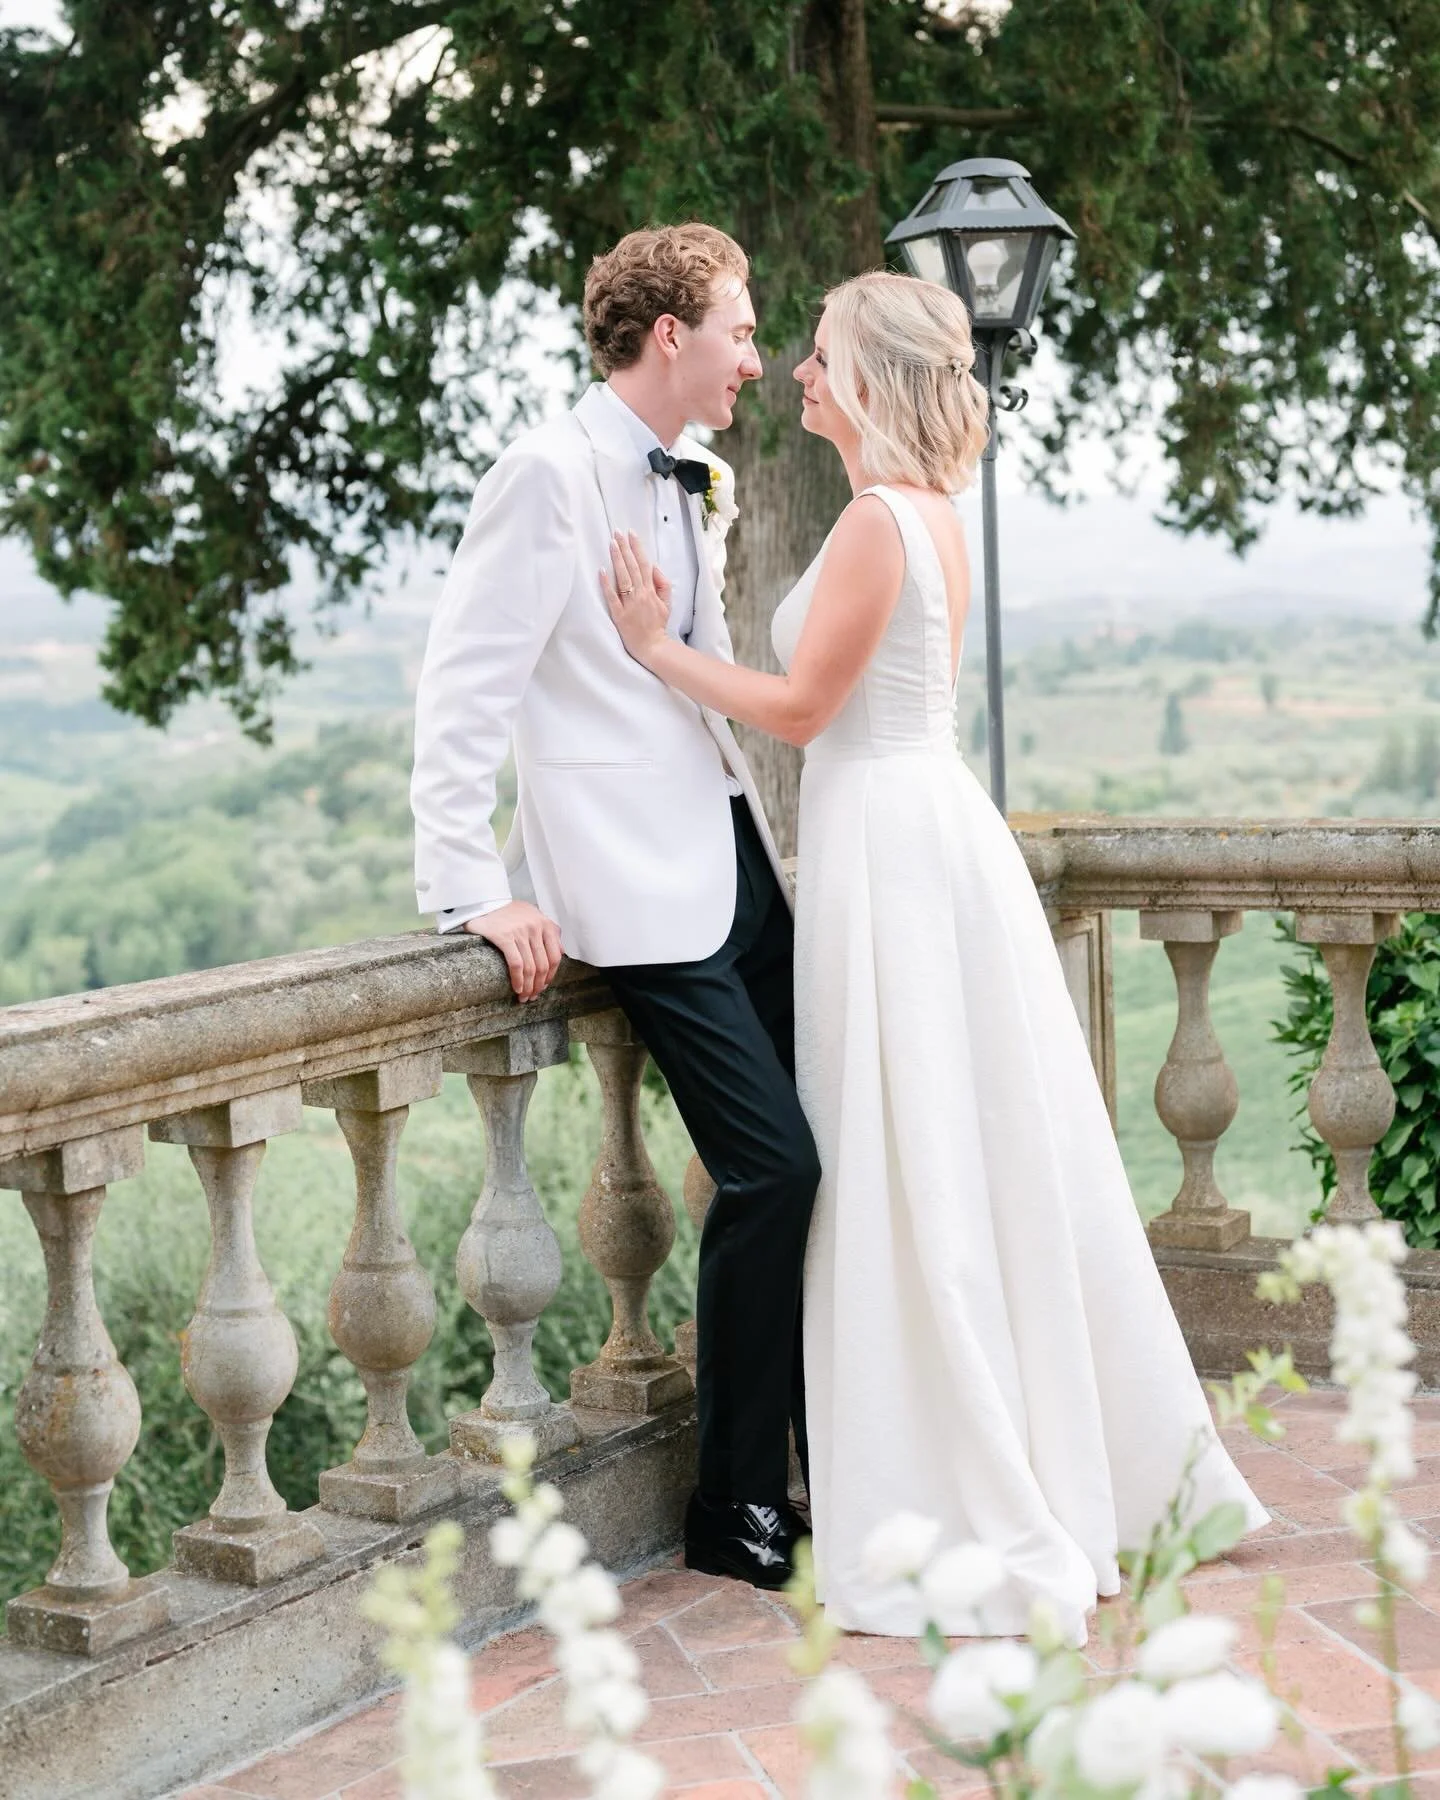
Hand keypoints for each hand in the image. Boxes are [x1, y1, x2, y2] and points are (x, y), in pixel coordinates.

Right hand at [464, 900, 563, 1000]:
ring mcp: (520, 932)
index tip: (544, 986)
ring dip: (528, 987)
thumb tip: (562, 951)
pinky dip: (518, 980)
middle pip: (543, 965)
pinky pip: (516, 964)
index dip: (551, 975)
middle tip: (532, 996)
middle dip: (539, 985)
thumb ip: (549, 931)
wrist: (483, 901)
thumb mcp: (533, 916)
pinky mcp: (504, 937)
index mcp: (545, 924)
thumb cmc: (509, 912)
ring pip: (531, 967)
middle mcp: (535, 927)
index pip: (555, 956)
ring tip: (524, 997)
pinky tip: (516, 988)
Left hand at [601, 530, 670, 665]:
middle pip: (632, 567)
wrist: (653, 647)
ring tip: (611, 544)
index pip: (644, 564)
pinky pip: (612, 597)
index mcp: (651, 591)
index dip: (637, 548)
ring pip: (623, 578)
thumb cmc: (657, 625)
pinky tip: (602, 571)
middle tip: (617, 532)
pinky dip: (607, 584)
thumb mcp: (667, 603)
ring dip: (617, 560)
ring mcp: (630, 604)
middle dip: (625, 548)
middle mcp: (641, 594)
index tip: (631, 534)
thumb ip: (663, 584)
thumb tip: (655, 567)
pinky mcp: (620, 615)